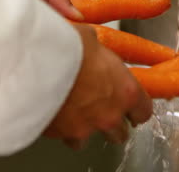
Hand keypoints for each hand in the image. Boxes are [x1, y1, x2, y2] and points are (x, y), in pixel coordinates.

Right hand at [43, 23, 152, 147]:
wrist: (34, 65)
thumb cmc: (67, 48)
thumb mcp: (89, 37)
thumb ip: (96, 49)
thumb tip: (90, 43)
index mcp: (126, 91)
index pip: (144, 110)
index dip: (138, 110)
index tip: (134, 108)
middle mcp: (110, 115)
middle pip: (121, 133)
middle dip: (113, 124)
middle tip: (102, 111)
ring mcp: (85, 129)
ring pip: (90, 140)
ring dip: (86, 129)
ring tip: (74, 114)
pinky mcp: (61, 135)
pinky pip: (65, 138)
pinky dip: (62, 130)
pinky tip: (54, 114)